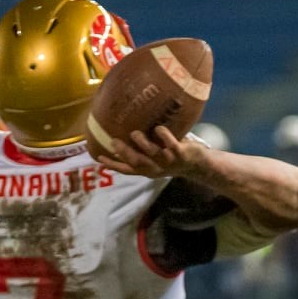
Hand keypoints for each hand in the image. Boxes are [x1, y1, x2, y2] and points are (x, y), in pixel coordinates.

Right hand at [93, 127, 207, 177]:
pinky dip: (163, 134)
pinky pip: (170, 143)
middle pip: (136, 162)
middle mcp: (155, 168)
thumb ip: (142, 151)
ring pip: (151, 154)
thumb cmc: (173, 157)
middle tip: (114, 141)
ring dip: (141, 143)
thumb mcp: (156, 159)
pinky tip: (158, 127)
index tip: (99, 158)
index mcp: (147, 170)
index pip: (126, 170)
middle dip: (124, 152)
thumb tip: (126, 134)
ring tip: (134, 133)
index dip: (113, 164)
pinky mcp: (179, 153)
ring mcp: (167, 161)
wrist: (198, 165)